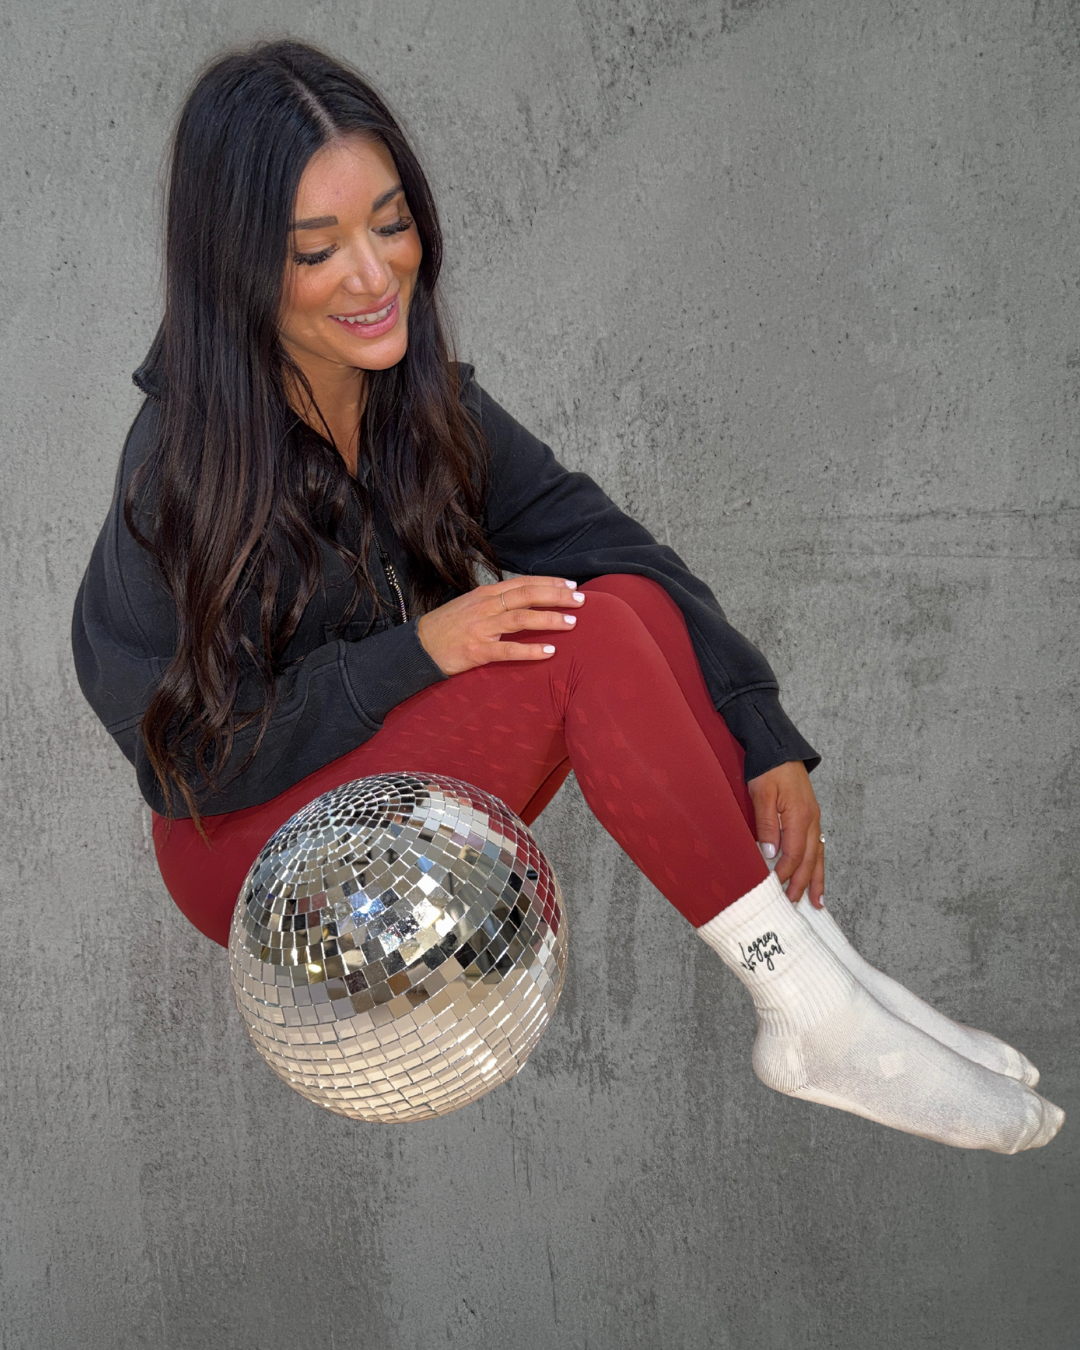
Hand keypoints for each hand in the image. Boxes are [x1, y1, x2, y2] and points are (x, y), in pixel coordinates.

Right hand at [417, 577, 584, 675]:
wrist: (419, 646)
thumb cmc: (447, 626)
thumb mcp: (471, 605)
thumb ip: (496, 602)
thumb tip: (525, 600)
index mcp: (485, 594)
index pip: (523, 583)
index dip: (549, 582)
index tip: (571, 584)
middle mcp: (486, 607)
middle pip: (527, 596)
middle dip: (556, 596)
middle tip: (580, 600)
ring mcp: (482, 628)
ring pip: (522, 619)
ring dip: (549, 619)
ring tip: (572, 622)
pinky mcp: (478, 651)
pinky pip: (509, 650)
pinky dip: (531, 650)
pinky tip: (550, 651)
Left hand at [747, 760, 823, 906]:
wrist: (779, 747)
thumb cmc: (768, 768)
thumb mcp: (762, 793)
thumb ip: (766, 823)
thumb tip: (770, 853)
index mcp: (800, 816)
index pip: (794, 853)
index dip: (785, 873)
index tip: (775, 889)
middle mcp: (811, 819)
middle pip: (810, 859)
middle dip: (802, 884)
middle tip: (794, 905)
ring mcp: (814, 818)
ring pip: (818, 855)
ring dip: (815, 879)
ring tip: (816, 902)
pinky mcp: (811, 816)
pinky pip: (818, 845)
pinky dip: (817, 863)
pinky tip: (815, 873)